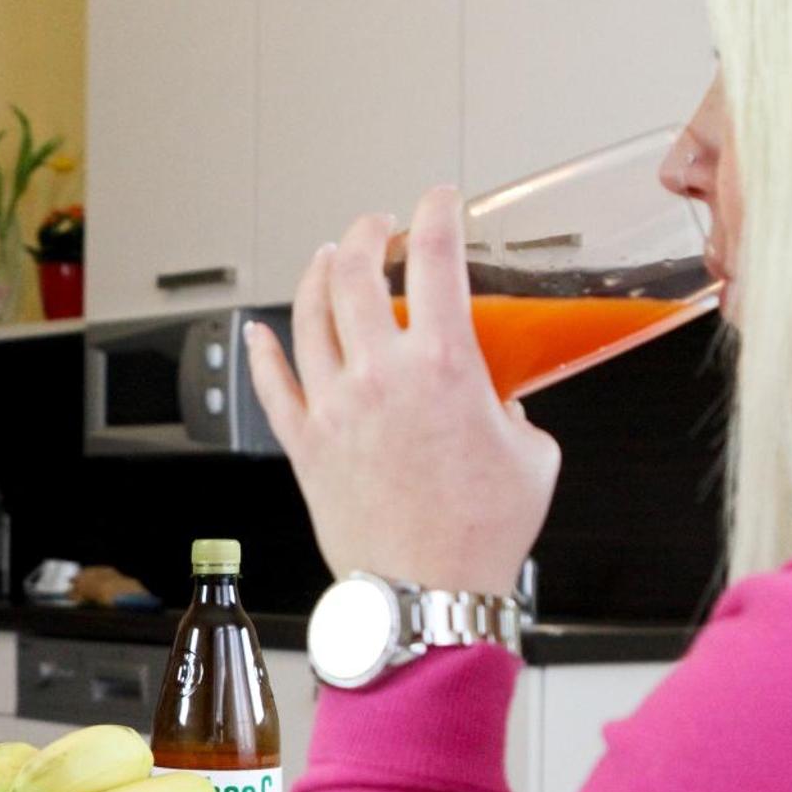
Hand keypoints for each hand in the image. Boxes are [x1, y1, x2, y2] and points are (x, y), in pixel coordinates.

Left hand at [244, 186, 560, 595]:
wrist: (425, 591)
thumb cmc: (479, 535)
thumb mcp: (532, 455)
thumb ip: (511, 413)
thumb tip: (497, 408)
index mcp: (444, 366)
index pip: (435, 259)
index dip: (436, 214)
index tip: (437, 199)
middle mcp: (380, 376)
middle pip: (356, 274)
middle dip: (365, 235)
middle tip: (375, 228)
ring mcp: (334, 407)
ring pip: (308, 317)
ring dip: (317, 277)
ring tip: (328, 260)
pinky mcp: (305, 445)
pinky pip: (272, 386)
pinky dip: (262, 351)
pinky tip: (259, 332)